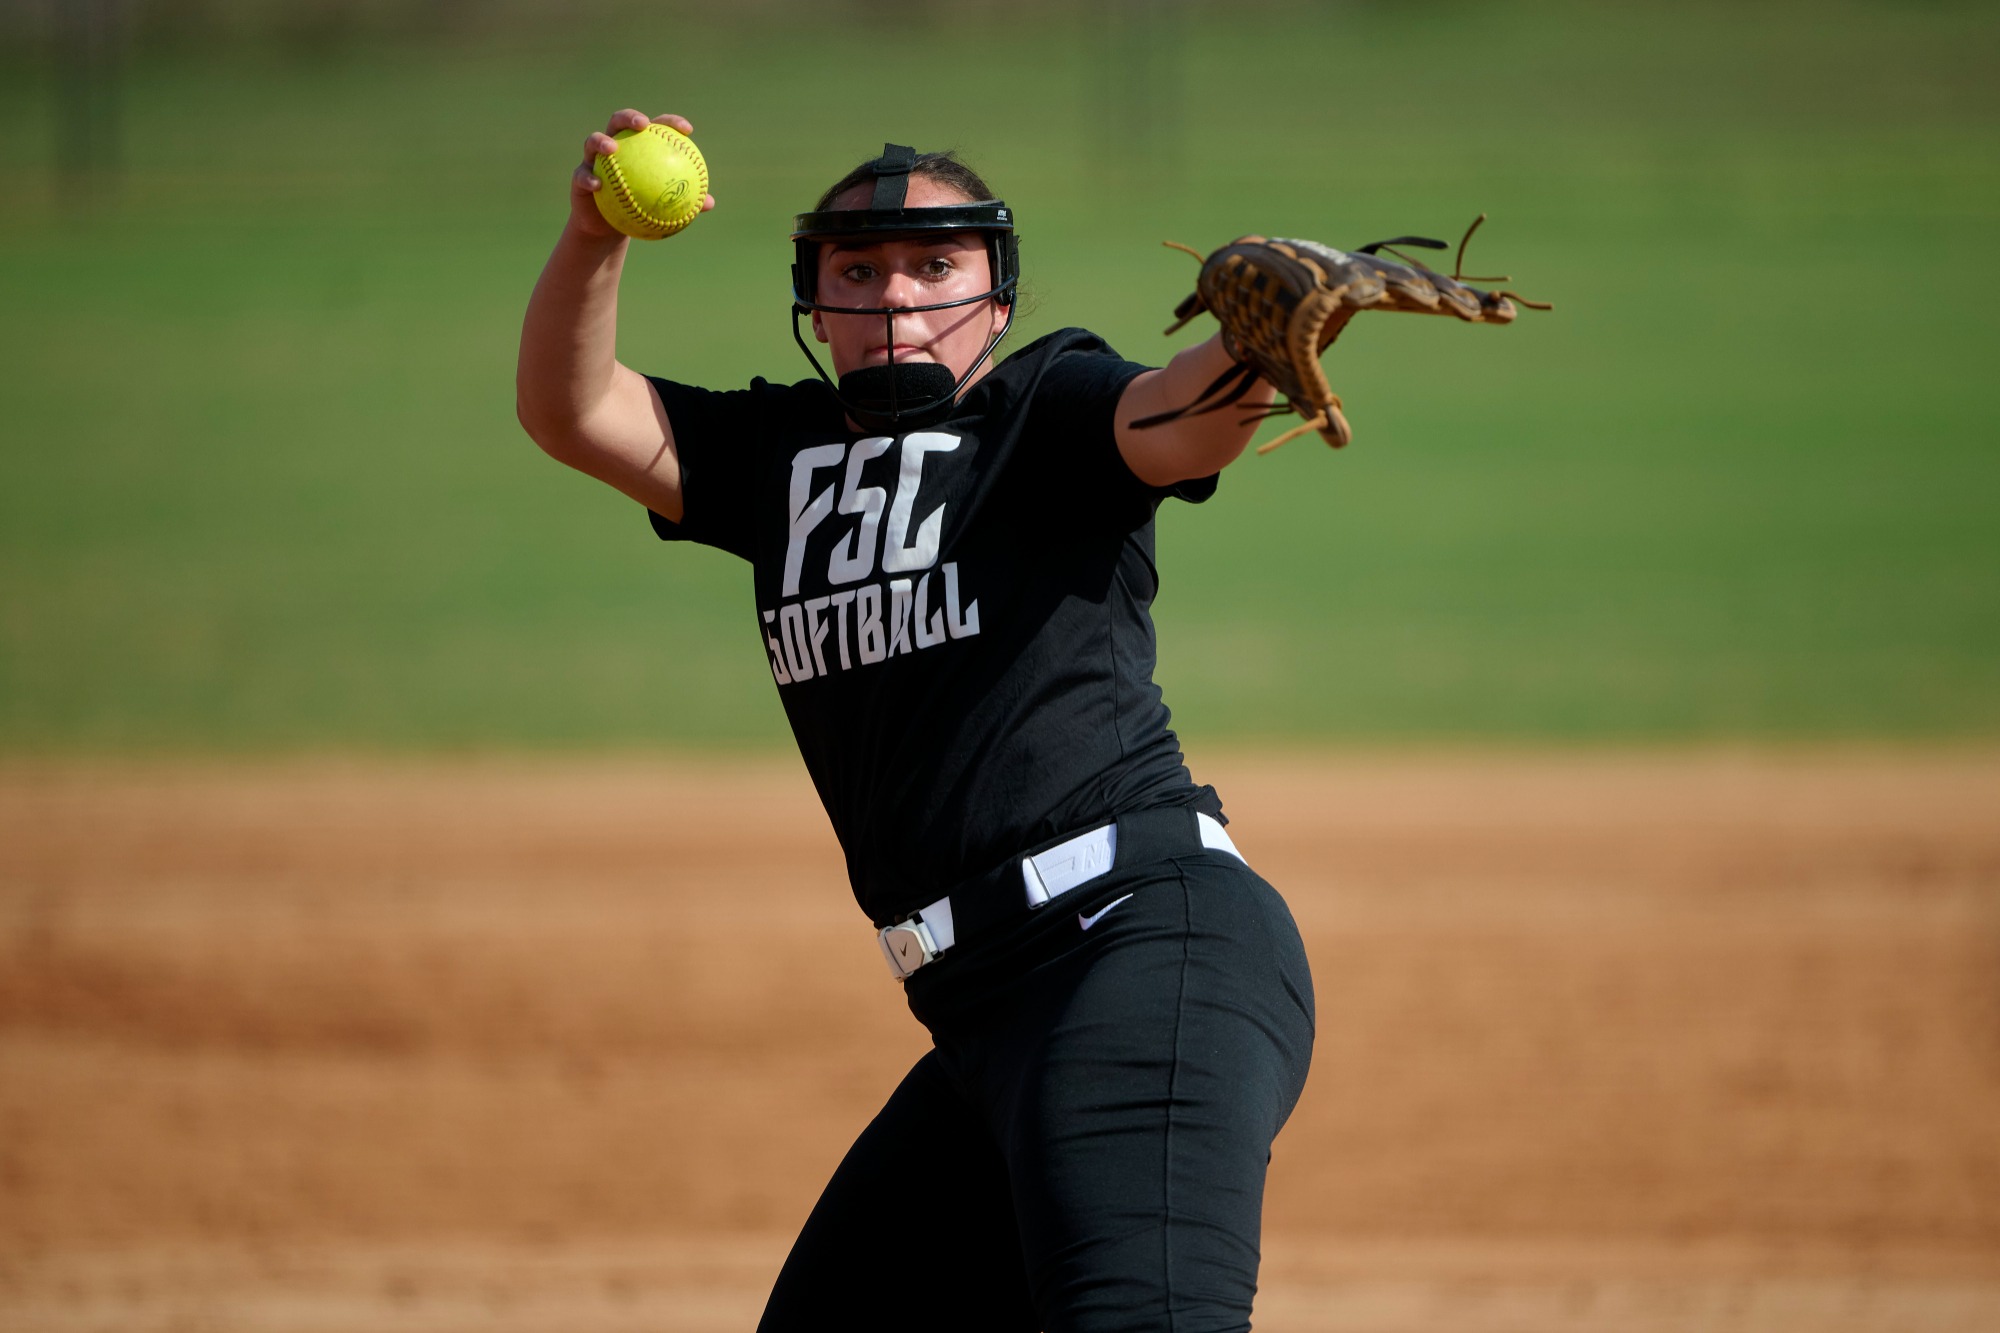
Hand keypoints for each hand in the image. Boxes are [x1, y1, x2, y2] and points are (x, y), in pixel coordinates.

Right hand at [568, 109, 716, 241]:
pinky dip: (589, 178)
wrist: (608, 227)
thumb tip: (710, 203)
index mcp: (638, 147)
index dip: (670, 122)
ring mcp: (595, 160)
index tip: (687, 129)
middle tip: (643, 124)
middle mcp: (615, 146)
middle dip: (630, 117)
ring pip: (594, 141)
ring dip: (602, 141)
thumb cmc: (640, 211)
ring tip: (612, 148)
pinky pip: (582, 175)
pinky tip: (598, 185)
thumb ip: (685, 203)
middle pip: (620, 121)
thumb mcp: (663, 209)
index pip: (655, 127)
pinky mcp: (579, 177)